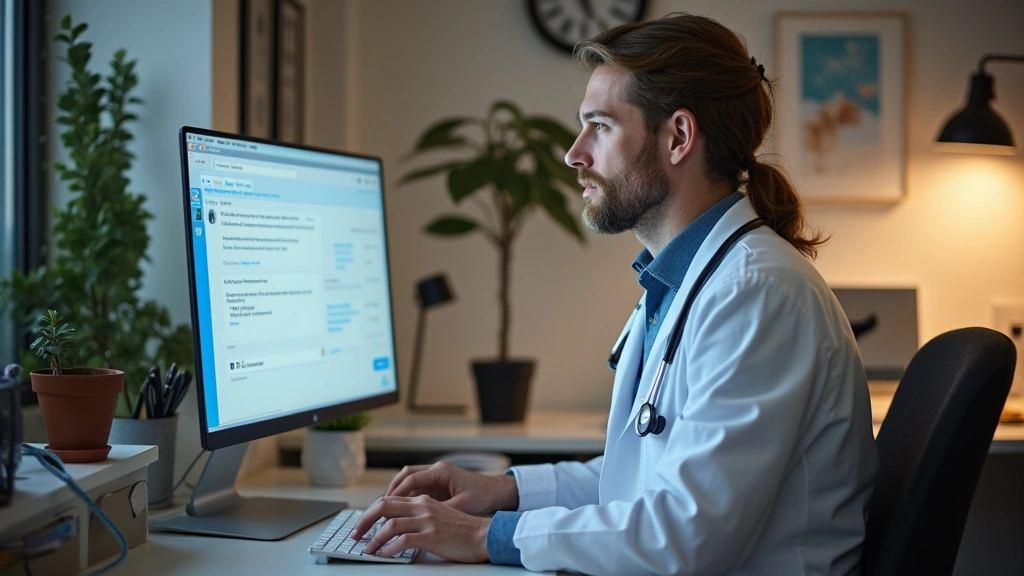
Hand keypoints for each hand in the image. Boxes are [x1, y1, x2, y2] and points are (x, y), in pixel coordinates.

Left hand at [350, 495, 490, 562]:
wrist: (484, 536)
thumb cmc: (462, 530)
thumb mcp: (438, 516)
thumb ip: (419, 516)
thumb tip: (395, 526)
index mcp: (423, 501)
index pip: (389, 500)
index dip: (370, 512)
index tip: (361, 526)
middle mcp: (423, 507)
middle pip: (384, 506)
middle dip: (364, 521)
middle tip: (355, 535)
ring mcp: (427, 521)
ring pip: (390, 524)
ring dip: (374, 539)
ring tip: (367, 550)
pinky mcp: (432, 536)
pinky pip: (403, 541)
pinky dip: (389, 549)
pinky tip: (385, 555)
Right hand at [384, 461, 517, 514]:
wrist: (497, 491)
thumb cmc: (483, 495)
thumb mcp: (462, 505)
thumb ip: (441, 509)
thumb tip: (421, 518)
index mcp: (441, 471)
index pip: (411, 478)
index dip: (396, 492)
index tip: (385, 504)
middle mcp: (436, 471)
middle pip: (405, 476)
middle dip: (390, 490)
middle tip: (379, 506)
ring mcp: (435, 477)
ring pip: (408, 481)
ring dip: (396, 494)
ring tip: (385, 510)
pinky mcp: (437, 485)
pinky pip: (416, 489)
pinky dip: (406, 498)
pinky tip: (400, 511)